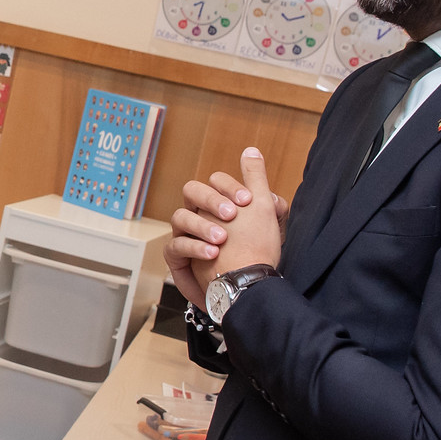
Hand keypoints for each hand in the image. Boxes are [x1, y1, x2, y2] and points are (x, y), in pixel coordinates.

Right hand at [164, 150, 291, 302]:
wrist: (248, 288)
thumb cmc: (256, 251)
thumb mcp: (264, 214)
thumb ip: (258, 182)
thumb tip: (251, 151)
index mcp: (219, 203)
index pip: (214, 181)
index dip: (228, 186)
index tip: (247, 201)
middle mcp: (200, 215)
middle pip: (190, 191)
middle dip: (210, 200)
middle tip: (231, 216)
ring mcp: (186, 234)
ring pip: (179, 216)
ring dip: (202, 226)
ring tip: (222, 239)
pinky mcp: (178, 258)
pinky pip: (175, 245)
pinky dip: (194, 247)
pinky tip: (213, 253)